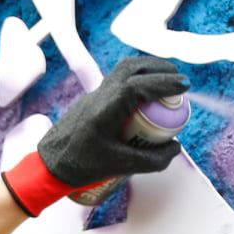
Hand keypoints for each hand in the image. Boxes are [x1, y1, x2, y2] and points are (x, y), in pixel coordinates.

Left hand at [0, 56, 186, 215]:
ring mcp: (94, 94)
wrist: (49, 164)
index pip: (140, 85)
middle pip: (133, 67)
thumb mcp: (120, 165)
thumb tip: (175, 147)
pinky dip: (136, 76)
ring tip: (166, 78)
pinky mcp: (92, 98)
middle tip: (180, 79)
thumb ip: (152, 160)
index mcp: (106, 108)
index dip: (164, 82)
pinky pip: (118, 78)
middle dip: (160, 68)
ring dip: (147, 68)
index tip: (184, 86)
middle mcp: (100, 95)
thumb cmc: (80, 165)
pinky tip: (146, 89)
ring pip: (123, 69)